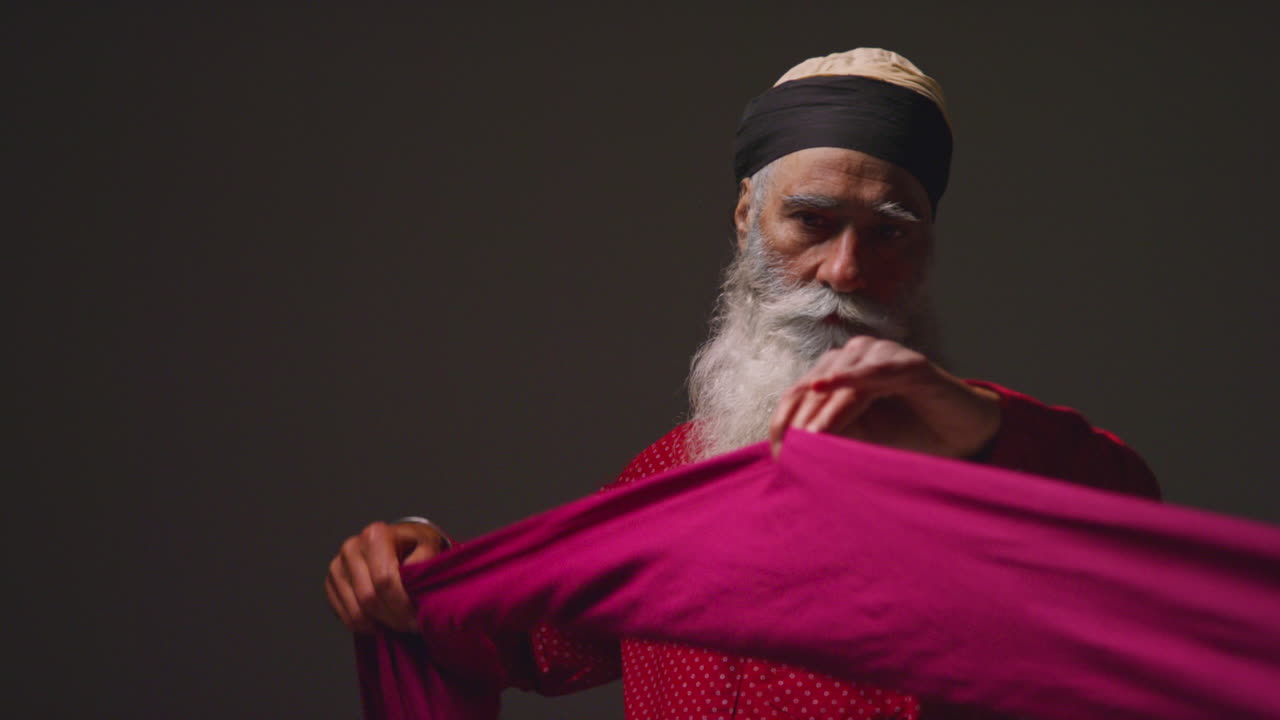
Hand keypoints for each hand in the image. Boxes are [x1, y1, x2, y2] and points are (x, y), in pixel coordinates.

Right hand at [324, 521, 445, 633]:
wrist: (398, 543)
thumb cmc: (414, 546)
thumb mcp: (429, 546)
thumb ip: (424, 563)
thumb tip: (412, 585)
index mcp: (375, 535)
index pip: (384, 580)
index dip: (402, 605)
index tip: (417, 618)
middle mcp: (351, 547)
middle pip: (369, 597)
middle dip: (393, 618)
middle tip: (411, 625)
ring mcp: (338, 565)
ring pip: (356, 610)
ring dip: (379, 624)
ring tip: (399, 624)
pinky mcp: (331, 582)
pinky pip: (344, 614)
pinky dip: (364, 625)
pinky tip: (381, 622)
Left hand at [768, 336, 1000, 458]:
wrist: (958, 436)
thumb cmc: (903, 435)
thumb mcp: (856, 440)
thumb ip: (826, 438)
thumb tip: (785, 453)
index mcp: (835, 371)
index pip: (798, 394)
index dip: (785, 422)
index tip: (776, 456)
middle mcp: (853, 357)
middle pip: (814, 388)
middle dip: (801, 421)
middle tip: (789, 454)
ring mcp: (881, 355)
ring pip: (841, 380)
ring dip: (824, 411)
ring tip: (811, 440)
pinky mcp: (911, 363)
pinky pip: (878, 369)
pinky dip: (853, 378)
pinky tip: (827, 386)